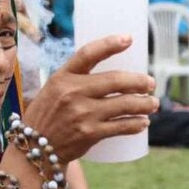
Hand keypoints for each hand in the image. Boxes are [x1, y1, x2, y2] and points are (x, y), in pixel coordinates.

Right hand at [23, 35, 157, 162]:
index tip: (128, 39)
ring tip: (152, 104)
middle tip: (151, 83)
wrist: (35, 149)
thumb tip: (112, 73)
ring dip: (145, 104)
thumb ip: (77, 79)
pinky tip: (143, 122)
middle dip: (140, 81)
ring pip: (124, 104)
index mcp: (62, 77)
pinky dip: (136, 124)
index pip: (88, 54)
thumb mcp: (54, 89)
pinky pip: (121, 126)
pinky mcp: (90, 134)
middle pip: (116, 80)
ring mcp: (82, 114)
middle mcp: (72, 93)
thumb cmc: (48, 115)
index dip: (110, 44)